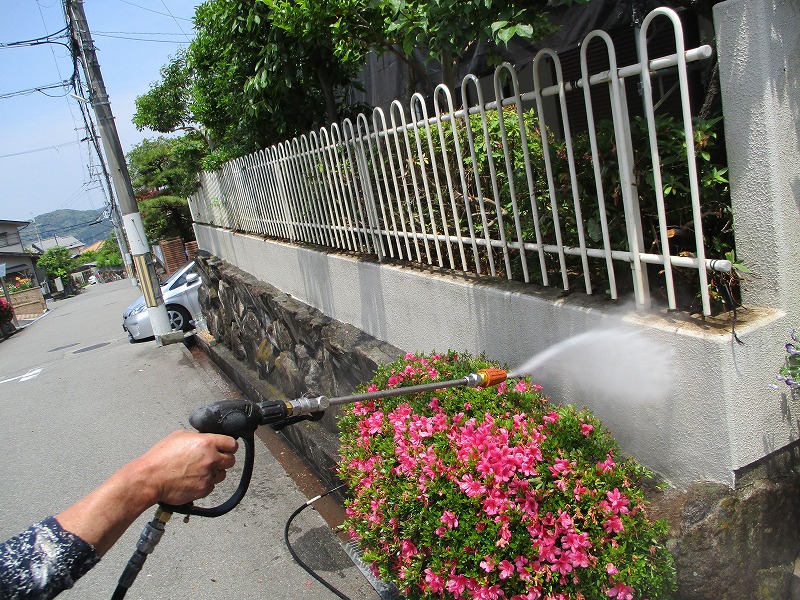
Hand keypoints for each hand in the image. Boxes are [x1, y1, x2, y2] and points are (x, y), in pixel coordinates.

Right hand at [56, 430, 238, 555]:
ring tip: (198, 471)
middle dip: (223, 459)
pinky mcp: (203, 490)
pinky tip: (192, 480)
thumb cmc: (160, 458)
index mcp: (206, 443)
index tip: (226, 448)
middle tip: (212, 460)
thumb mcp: (179, 436)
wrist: (149, 479)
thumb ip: (198, 437)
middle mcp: (210, 459)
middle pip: (230, 460)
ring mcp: (208, 476)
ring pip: (222, 474)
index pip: (232, 444)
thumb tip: (207, 438)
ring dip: (214, 472)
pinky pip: (211, 486)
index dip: (229, 446)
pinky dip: (205, 484)